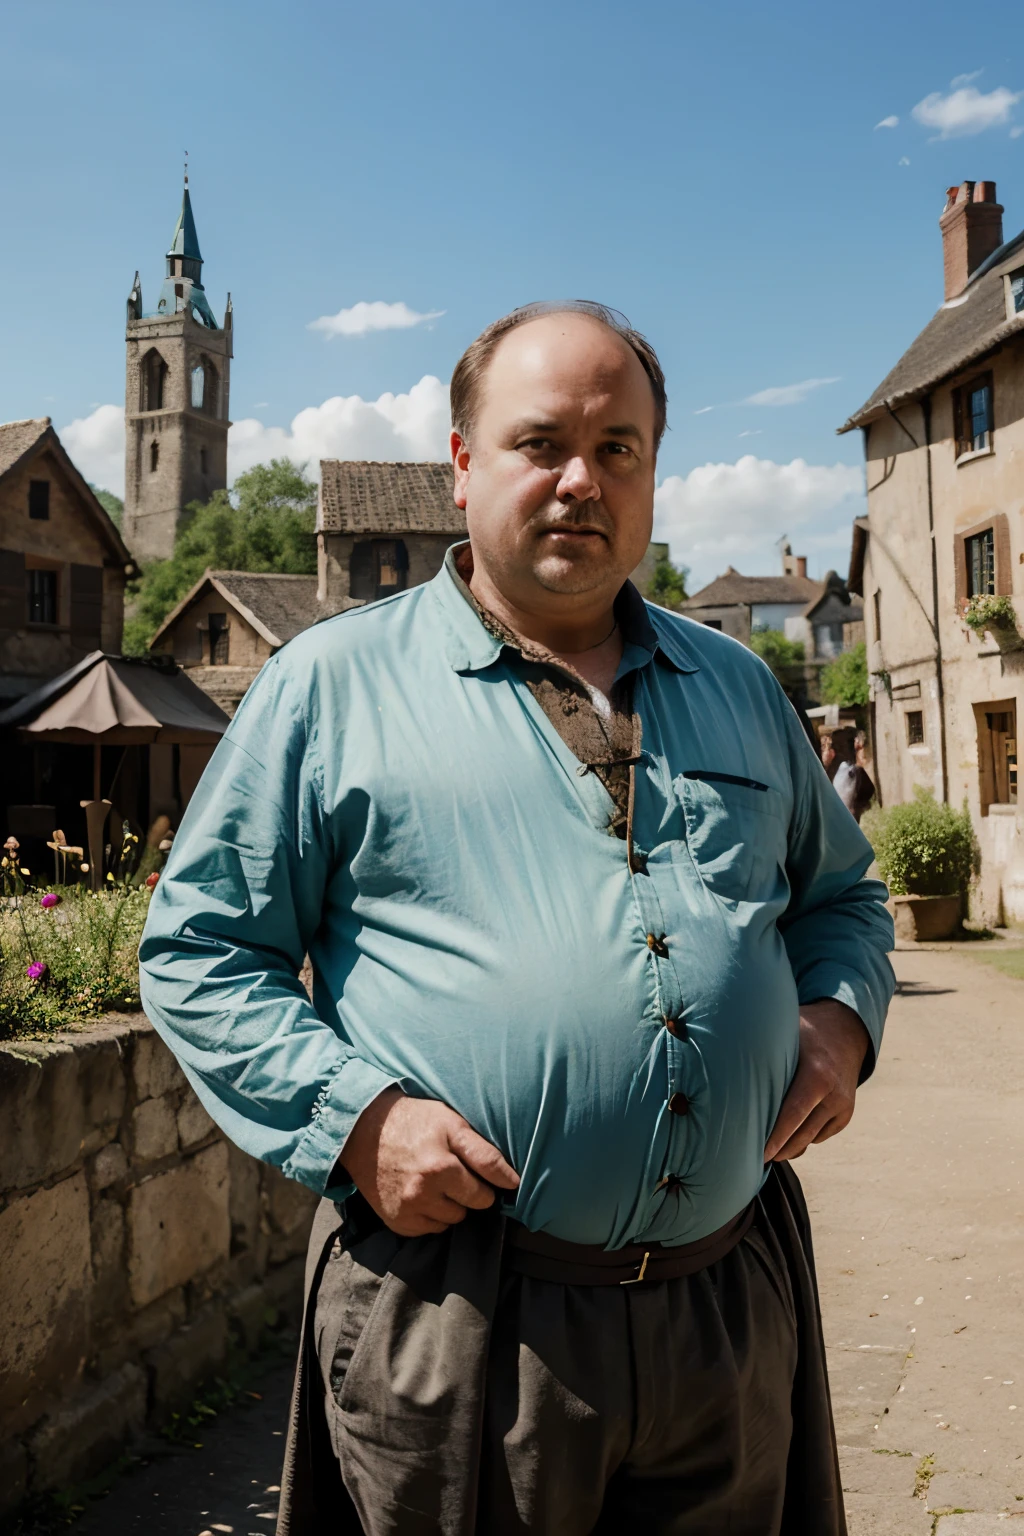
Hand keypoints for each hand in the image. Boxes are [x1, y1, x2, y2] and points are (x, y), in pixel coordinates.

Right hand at [340, 1088, 519, 1236]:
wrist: (363, 1132)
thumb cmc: (414, 1122)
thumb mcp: (451, 1122)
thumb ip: (483, 1151)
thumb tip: (512, 1181)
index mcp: (441, 1166)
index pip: (487, 1189)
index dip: (499, 1182)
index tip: (506, 1180)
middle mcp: (424, 1192)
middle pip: (473, 1205)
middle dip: (473, 1190)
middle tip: (458, 1170)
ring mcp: (409, 1209)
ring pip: (454, 1219)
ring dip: (453, 1204)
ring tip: (438, 1181)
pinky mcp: (398, 1222)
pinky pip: (432, 1229)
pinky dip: (433, 1215)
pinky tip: (423, 1193)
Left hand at [764, 1000, 869, 1162]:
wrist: (845, 1033)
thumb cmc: (804, 1034)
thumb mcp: (786, 1035)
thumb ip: (764, 1052)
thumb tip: (723, 1061)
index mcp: (817, 1075)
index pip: (793, 1114)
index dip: (775, 1136)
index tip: (758, 1152)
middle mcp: (834, 1094)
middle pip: (802, 1135)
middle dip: (778, 1150)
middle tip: (754, 1159)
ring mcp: (843, 1107)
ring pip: (810, 1139)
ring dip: (789, 1148)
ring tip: (766, 1152)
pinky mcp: (845, 1116)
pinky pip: (819, 1135)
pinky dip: (802, 1138)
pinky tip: (786, 1135)